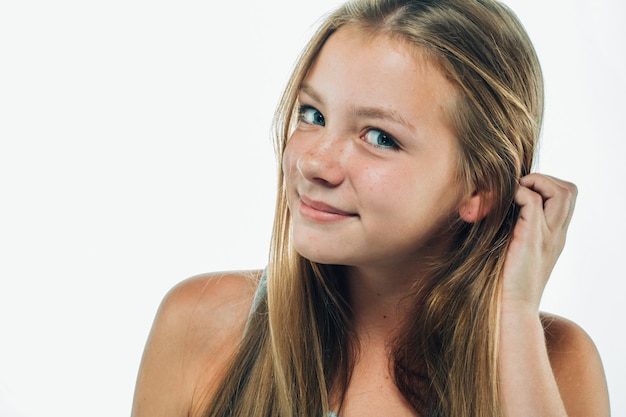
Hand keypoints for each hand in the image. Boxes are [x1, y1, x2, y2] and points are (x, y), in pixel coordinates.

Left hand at [501, 173, 577, 312]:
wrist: (511, 309)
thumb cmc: (505, 281)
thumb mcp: (513, 249)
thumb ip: (513, 229)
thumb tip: (492, 208)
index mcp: (554, 235)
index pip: (566, 197)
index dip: (546, 185)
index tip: (520, 192)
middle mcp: (556, 233)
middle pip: (569, 190)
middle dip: (544, 179)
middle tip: (518, 189)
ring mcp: (547, 236)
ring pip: (561, 192)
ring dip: (536, 183)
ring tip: (514, 194)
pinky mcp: (531, 240)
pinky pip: (533, 203)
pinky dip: (518, 194)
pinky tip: (503, 206)